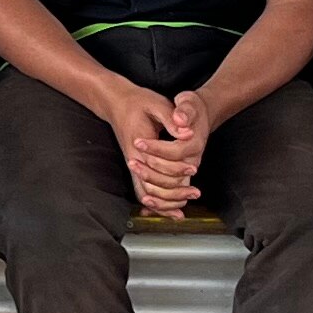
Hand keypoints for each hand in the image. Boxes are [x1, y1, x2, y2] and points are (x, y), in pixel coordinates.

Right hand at [102, 82, 204, 217]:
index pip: (157, 166)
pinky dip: (157, 204)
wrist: (117, 102)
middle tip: (195, 192)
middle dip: (175, 192)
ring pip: (147, 194)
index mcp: (139, 144)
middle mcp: (135, 159)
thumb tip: (187, 132)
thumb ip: (172, 118)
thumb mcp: (157, 104)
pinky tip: (171, 209)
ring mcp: (134, 165)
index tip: (193, 167)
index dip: (177, 169)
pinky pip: (144, 191)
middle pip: (152, 187)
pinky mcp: (137, 167)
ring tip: (186, 203)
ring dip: (166, 203)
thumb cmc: (137, 102)